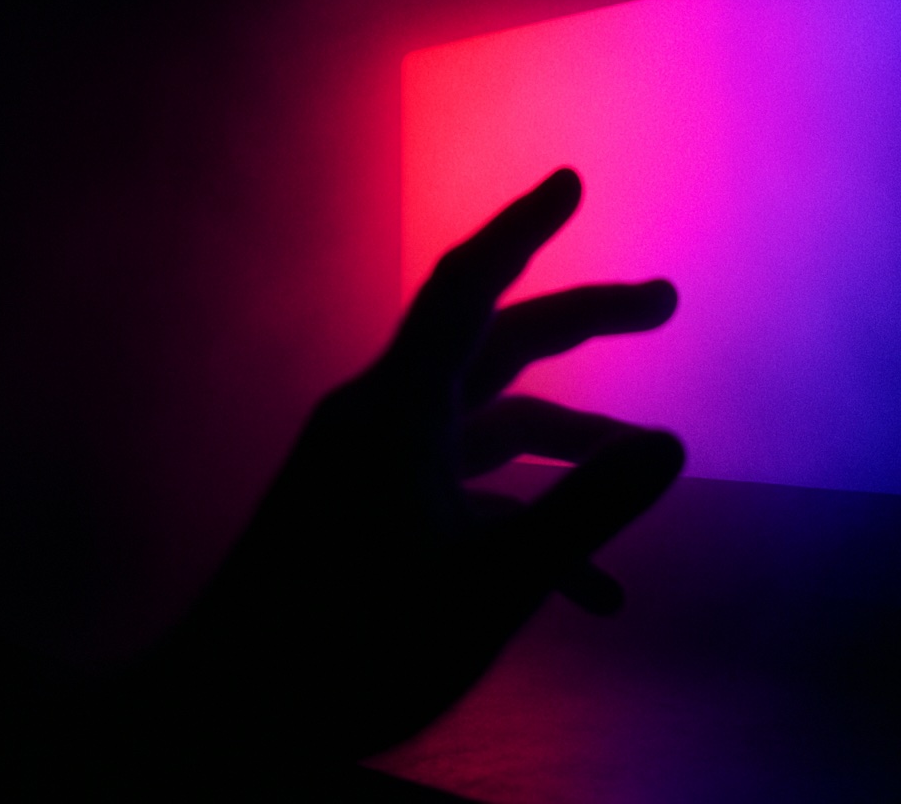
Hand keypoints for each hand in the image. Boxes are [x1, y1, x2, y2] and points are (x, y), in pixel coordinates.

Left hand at [130, 168, 682, 770]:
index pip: (469, 287)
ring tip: (643, 459)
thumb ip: (582, 514)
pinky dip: (525, 520)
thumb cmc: (348, 651)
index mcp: (399, 410)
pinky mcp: (373, 519)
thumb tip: (672, 445)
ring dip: (567, 439)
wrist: (228, 719)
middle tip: (666, 303)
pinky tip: (594, 595)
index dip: (523, 226)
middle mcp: (385, 420)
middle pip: (497, 346)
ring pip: (490, 427)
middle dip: (584, 322)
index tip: (572, 181)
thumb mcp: (486, 587)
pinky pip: (464, 496)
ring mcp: (376, 470)